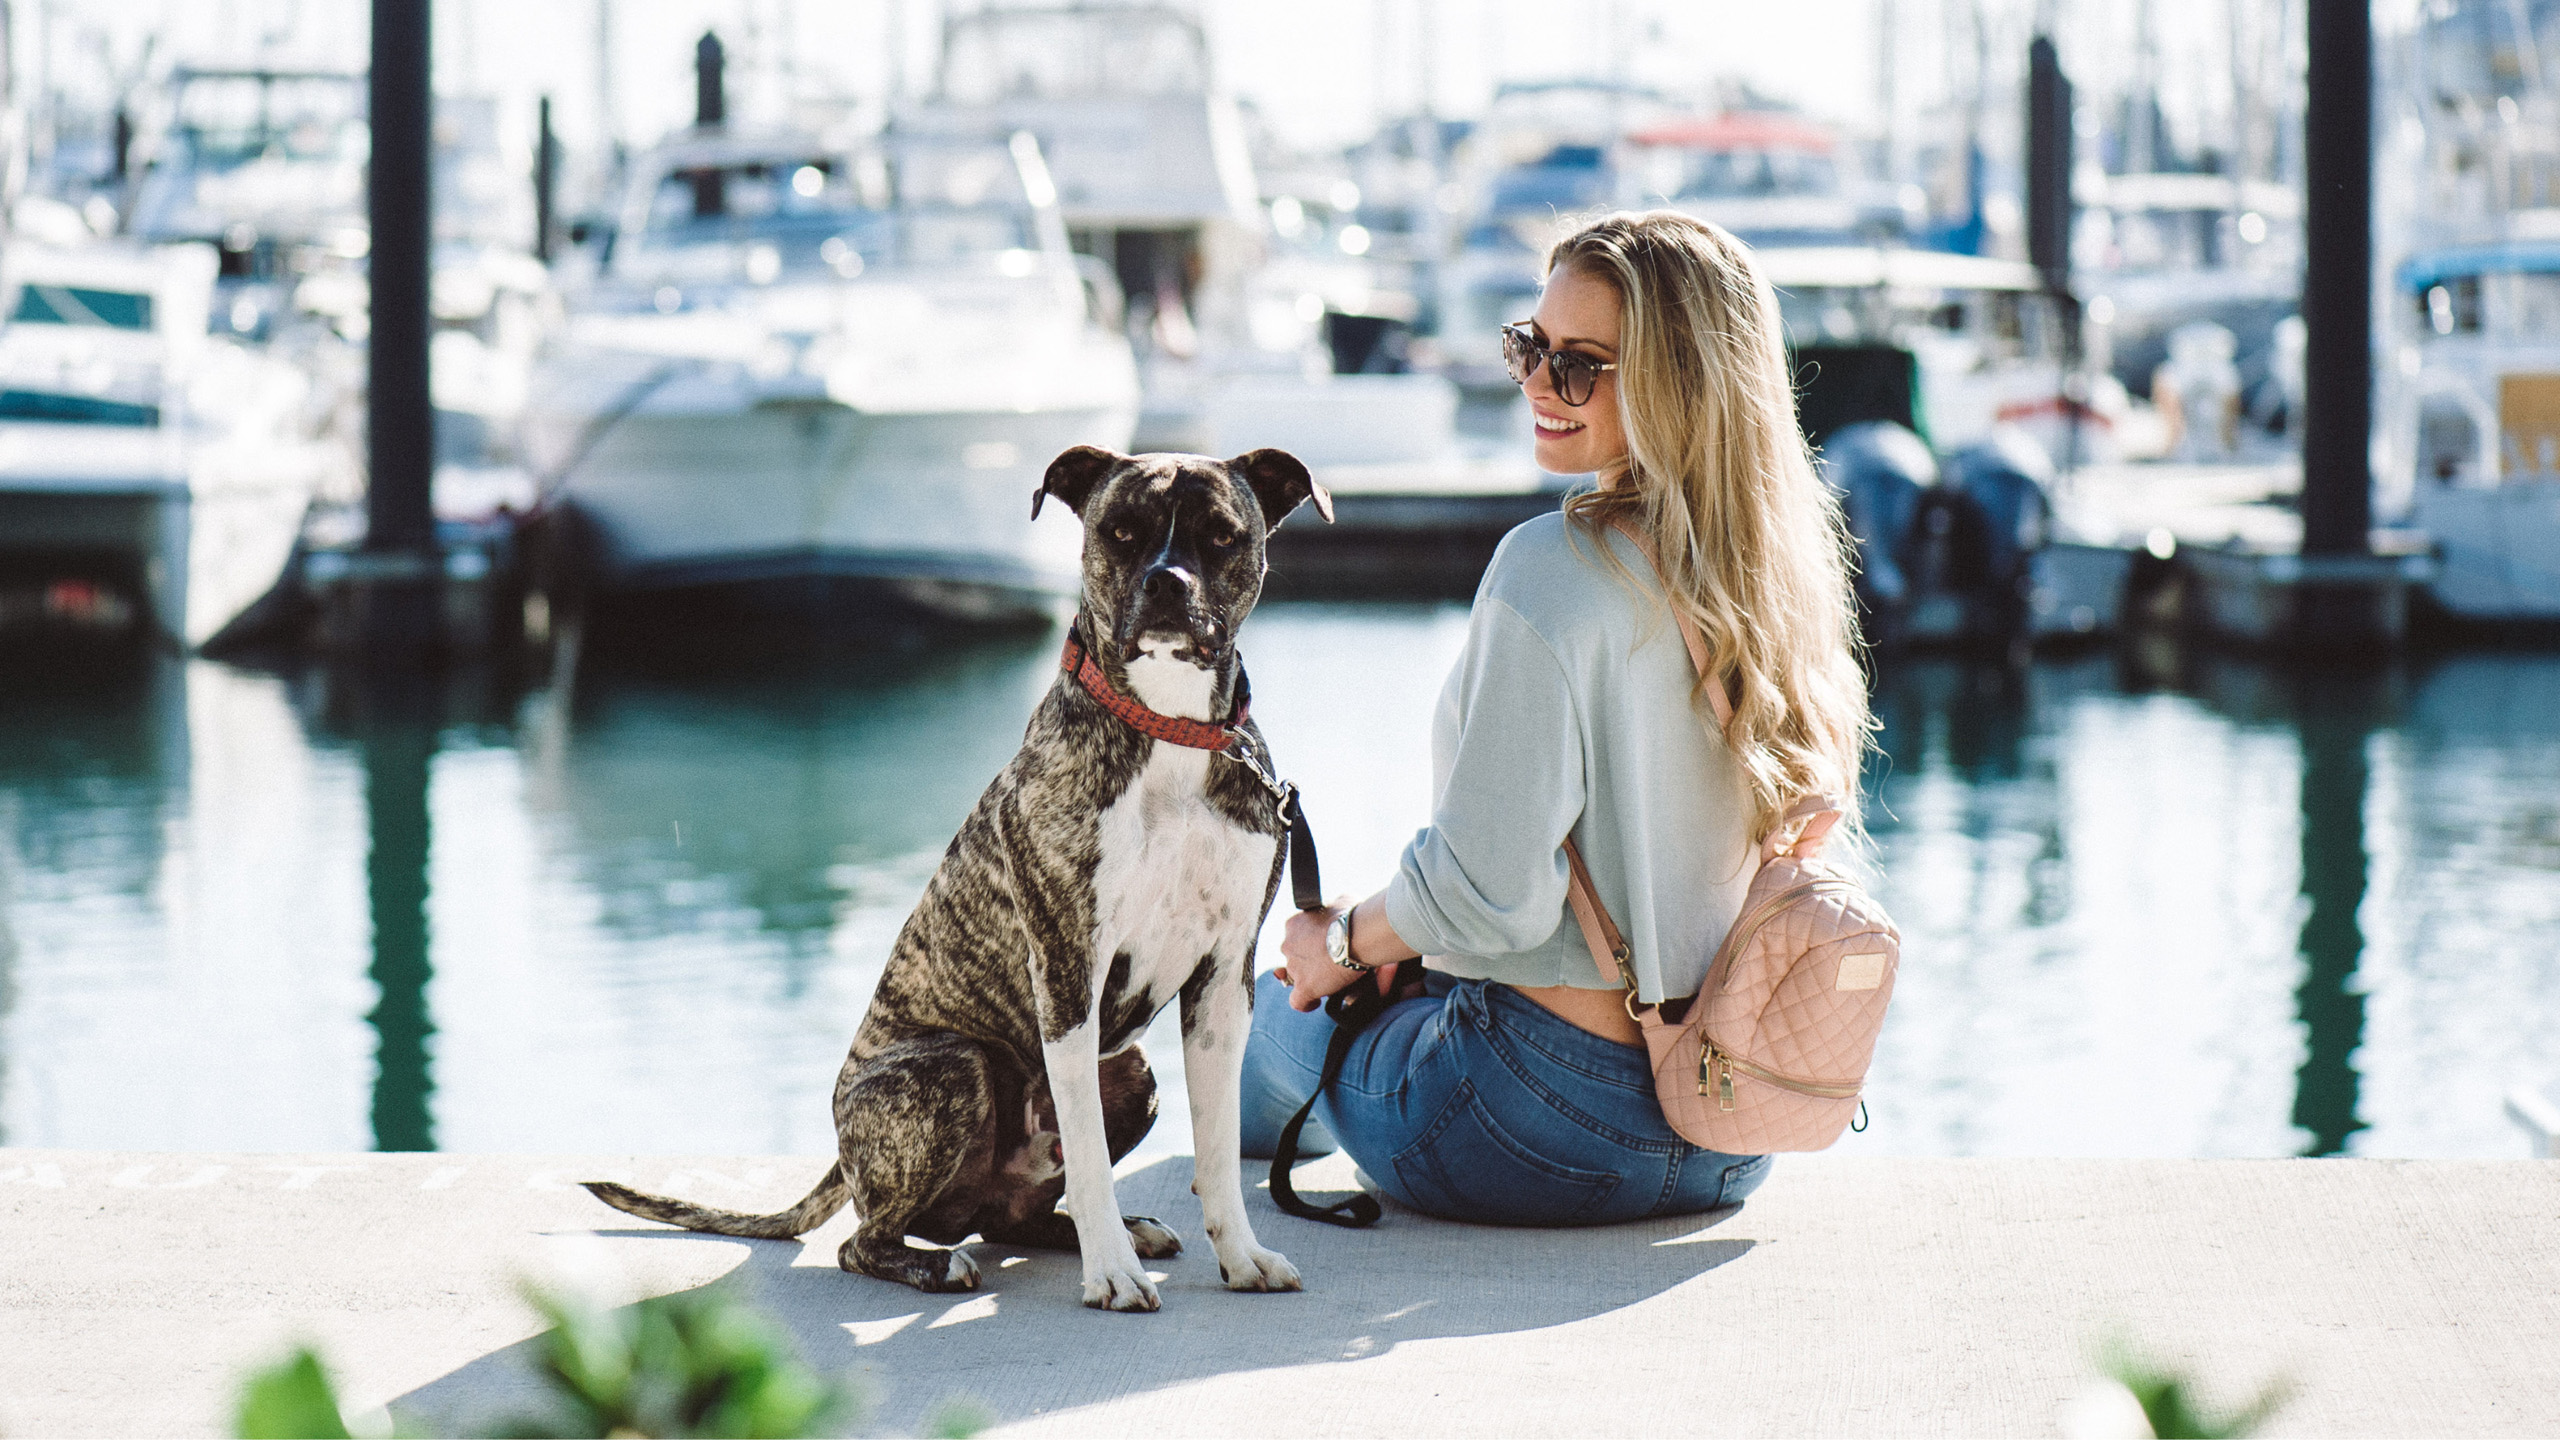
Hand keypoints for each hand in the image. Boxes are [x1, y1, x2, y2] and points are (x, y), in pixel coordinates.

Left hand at [1275, 898, 1400, 1012]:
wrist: (1358, 935)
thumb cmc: (1353, 916)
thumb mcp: (1341, 901)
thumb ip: (1333, 906)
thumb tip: (1339, 907)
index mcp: (1294, 924)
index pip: (1295, 937)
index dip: (1307, 945)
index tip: (1321, 947)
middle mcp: (1288, 945)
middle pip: (1294, 959)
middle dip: (1308, 962)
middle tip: (1327, 963)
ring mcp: (1294, 967)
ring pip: (1297, 979)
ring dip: (1310, 979)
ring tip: (1330, 980)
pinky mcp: (1304, 987)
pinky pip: (1298, 1001)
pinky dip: (1306, 1003)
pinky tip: (1315, 1001)